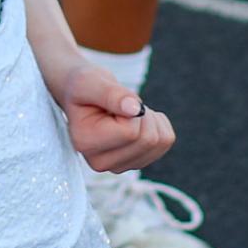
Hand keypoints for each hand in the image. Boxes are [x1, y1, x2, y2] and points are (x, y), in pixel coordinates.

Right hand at [61, 62, 175, 174]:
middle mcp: (100, 162)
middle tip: (122, 104)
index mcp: (85, 143)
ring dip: (150, 118)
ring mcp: (118, 166)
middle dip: (142, 114)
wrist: (82, 93)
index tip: (113, 99)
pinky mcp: (134, 163)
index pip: (130, 132)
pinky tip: (137, 119)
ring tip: (127, 111)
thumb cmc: (83, 86)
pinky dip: (158, 124)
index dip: (130, 108)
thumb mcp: (89, 81)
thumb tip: (136, 109)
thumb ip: (110, 94)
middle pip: (147, 140)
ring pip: (159, 143)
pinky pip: (165, 142)